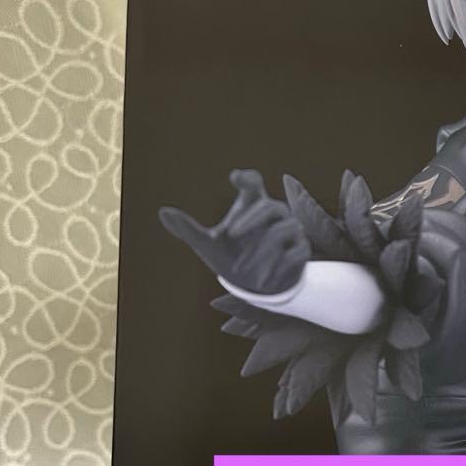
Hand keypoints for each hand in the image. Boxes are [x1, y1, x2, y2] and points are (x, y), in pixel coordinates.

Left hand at [159, 169, 309, 293]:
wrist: (255, 287)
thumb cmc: (231, 257)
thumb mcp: (208, 246)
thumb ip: (188, 229)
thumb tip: (163, 211)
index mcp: (253, 205)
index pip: (254, 183)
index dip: (247, 178)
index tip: (235, 178)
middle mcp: (276, 214)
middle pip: (269, 206)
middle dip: (250, 220)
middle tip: (231, 233)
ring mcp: (292, 232)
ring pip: (280, 232)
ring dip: (259, 250)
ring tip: (241, 268)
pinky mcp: (301, 252)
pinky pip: (293, 254)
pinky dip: (275, 267)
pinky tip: (261, 280)